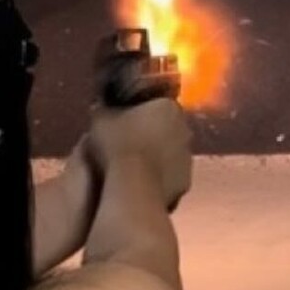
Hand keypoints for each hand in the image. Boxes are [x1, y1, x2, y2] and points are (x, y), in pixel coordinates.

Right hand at [87, 98, 191, 212]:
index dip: (142, 112)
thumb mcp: (100, 120)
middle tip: (130, 144)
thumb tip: (103, 109)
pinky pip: (172, 176)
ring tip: (135, 167)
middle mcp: (185, 129)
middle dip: (153, 134)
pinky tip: (142, 184)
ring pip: (172, 153)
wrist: (134, 186)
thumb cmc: (118, 145)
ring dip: (158, 157)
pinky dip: (161, 178)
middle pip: (169, 128)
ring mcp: (188, 157)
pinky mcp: (186, 181)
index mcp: (168, 106)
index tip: (127, 121)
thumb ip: (106, 111)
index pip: (157, 104)